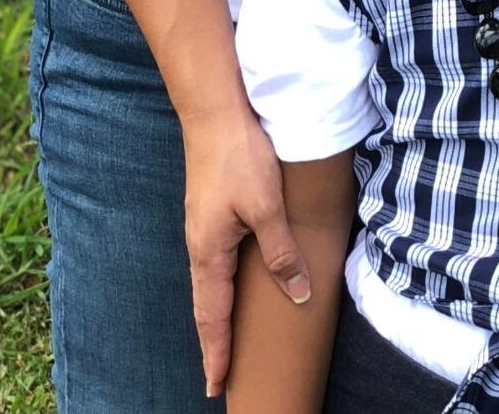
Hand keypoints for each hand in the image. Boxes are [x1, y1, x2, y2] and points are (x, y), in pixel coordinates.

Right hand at [183, 108, 308, 397]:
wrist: (214, 113)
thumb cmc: (239, 157)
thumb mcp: (266, 206)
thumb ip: (281, 251)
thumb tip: (298, 294)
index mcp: (209, 252)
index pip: (211, 316)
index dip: (216, 352)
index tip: (216, 385)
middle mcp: (200, 246)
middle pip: (205, 306)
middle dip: (213, 343)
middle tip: (218, 377)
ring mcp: (203, 230)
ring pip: (209, 284)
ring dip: (216, 317)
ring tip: (225, 343)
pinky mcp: (211, 214)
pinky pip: (214, 264)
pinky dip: (220, 289)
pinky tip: (233, 287)